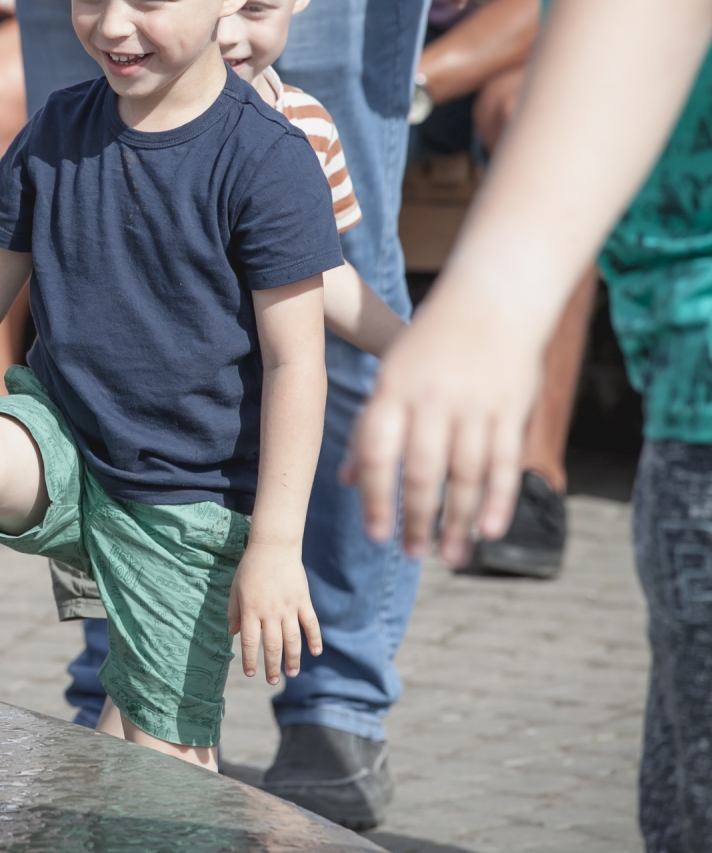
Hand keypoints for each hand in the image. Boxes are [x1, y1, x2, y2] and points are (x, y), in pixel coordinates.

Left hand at [227, 541, 320, 684]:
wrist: (274, 547)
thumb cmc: (251, 568)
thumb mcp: (236, 589)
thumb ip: (234, 612)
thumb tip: (232, 634)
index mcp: (251, 610)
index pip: (250, 642)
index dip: (250, 660)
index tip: (251, 673)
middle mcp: (270, 612)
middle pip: (272, 646)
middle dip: (272, 666)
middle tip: (272, 680)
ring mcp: (289, 608)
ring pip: (292, 640)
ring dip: (292, 659)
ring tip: (291, 673)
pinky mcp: (303, 601)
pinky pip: (311, 624)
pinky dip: (314, 639)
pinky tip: (315, 652)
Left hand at [344, 280, 538, 566]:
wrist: (493, 297)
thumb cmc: (432, 344)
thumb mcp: (391, 375)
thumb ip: (373, 427)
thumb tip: (345, 480)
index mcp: (393, 390)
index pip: (376, 453)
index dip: (374, 497)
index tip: (376, 535)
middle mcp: (432, 400)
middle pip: (420, 472)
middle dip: (415, 519)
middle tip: (412, 554)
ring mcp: (474, 405)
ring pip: (465, 476)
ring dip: (458, 522)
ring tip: (452, 557)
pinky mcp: (511, 409)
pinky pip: (504, 463)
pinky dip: (498, 500)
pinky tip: (489, 530)